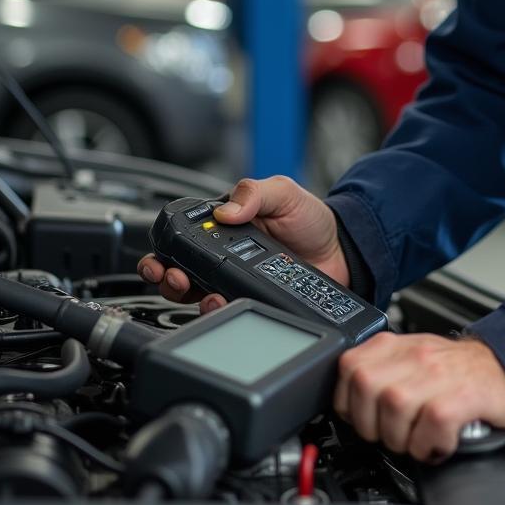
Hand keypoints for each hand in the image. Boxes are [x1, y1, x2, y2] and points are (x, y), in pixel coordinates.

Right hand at [136, 175, 348, 312]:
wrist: (342, 252)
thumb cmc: (311, 219)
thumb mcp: (284, 193)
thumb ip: (255, 193)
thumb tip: (226, 210)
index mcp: (226, 226)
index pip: (184, 237)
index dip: (166, 248)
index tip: (162, 256)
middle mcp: (225, 256)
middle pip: (180, 271)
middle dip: (167, 277)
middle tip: (176, 278)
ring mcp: (237, 281)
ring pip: (196, 296)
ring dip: (188, 298)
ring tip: (203, 295)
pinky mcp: (252, 301)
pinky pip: (228, 310)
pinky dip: (218, 311)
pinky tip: (223, 305)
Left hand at [334, 333, 504, 461]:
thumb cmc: (461, 371)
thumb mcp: (415, 360)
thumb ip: (382, 372)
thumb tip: (350, 403)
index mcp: (398, 346)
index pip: (349, 366)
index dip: (348, 401)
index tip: (363, 418)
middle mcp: (416, 354)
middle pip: (365, 386)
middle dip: (370, 423)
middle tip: (390, 434)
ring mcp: (439, 373)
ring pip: (394, 406)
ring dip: (401, 438)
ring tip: (418, 439)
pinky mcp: (462, 396)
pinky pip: (431, 424)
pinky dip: (430, 445)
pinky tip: (439, 443)